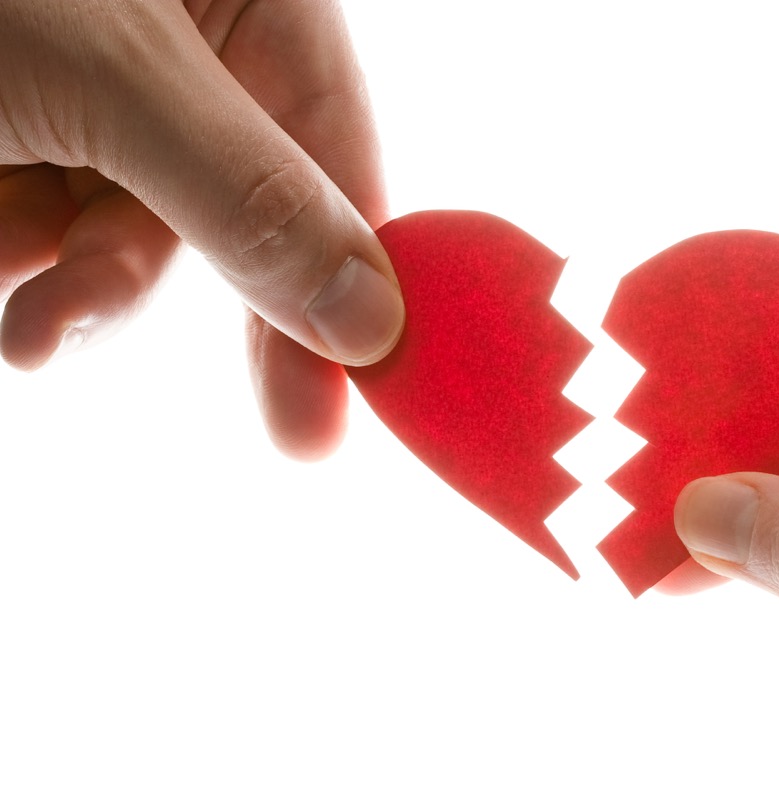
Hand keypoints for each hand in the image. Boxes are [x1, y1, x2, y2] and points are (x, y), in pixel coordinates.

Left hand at [0, 0, 403, 458]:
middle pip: (245, 211)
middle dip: (200, 297)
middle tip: (265, 423)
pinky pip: (61, 229)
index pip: (341, 153)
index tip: (367, 380)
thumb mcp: (110, 78)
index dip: (359, 272)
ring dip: (88, 293)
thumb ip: (249, 197)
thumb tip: (369, 317)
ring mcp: (109, 92)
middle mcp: (193, 45)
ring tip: (30, 327)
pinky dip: (25, 265)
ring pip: (143, 235)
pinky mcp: (32, 133)